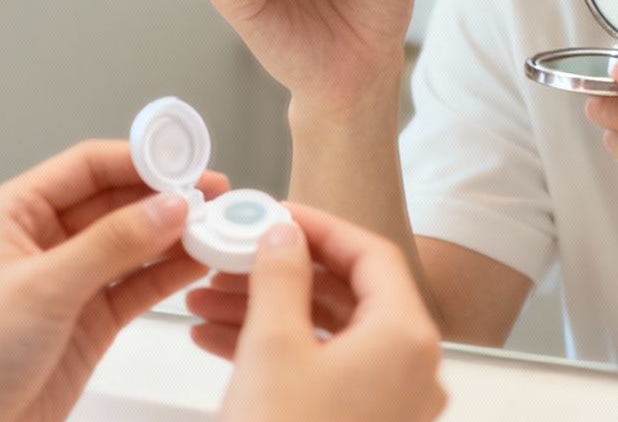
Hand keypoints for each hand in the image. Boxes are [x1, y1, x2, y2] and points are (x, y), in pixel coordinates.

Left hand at [0, 140, 227, 421]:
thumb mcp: (43, 289)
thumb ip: (111, 244)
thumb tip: (169, 206)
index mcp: (15, 213)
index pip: (87, 167)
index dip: (140, 159)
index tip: (187, 161)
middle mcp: (43, 241)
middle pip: (116, 201)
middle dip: (165, 196)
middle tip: (215, 194)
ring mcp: (69, 281)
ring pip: (132, 243)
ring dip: (174, 235)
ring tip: (218, 226)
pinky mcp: (89, 321)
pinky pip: (137, 285)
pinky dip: (169, 273)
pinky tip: (199, 262)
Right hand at [186, 205, 447, 421]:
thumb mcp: (272, 345)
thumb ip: (279, 275)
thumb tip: (283, 236)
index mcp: (405, 337)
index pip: (371, 254)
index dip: (319, 227)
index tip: (275, 215)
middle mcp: (410, 370)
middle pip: (348, 294)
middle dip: (280, 272)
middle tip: (232, 254)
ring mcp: (389, 404)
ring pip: (328, 334)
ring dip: (268, 309)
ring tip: (207, 299)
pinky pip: (322, 371)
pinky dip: (276, 350)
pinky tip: (218, 340)